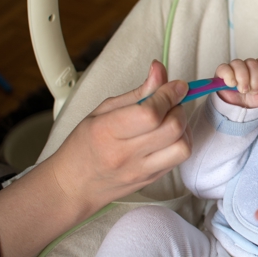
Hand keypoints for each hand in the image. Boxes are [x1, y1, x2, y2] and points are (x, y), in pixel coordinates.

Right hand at [50, 60, 191, 210]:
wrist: (74, 186)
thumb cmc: (84, 145)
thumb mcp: (103, 111)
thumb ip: (138, 92)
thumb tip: (159, 70)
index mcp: (107, 131)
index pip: (150, 113)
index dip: (168, 95)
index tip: (176, 86)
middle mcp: (126, 154)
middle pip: (172, 128)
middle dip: (178, 108)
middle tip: (169, 102)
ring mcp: (141, 170)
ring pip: (182, 147)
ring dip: (183, 128)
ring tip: (168, 121)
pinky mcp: (153, 180)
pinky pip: (180, 158)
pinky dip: (180, 142)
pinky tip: (167, 136)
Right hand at [216, 58, 257, 107]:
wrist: (243, 111)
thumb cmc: (256, 100)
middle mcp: (246, 65)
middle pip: (252, 63)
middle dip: (255, 80)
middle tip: (253, 91)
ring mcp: (234, 68)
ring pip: (239, 64)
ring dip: (243, 80)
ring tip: (243, 90)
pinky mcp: (222, 73)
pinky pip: (224, 68)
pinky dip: (230, 77)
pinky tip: (232, 85)